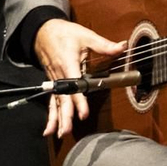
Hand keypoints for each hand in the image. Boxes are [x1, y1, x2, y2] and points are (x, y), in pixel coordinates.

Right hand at [34, 18, 125, 138]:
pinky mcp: (53, 84)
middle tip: (68, 130)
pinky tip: (49, 130)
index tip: (83, 113)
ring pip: (56, 103)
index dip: (79, 100)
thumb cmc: (65, 33)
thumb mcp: (85, 35)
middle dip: (65, 115)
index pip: (74, 85)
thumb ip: (104, 45)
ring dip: (57, 119)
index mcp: (68, 63)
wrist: (43, 31)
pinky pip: (52, 102)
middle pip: (62, 98)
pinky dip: (51, 116)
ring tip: (61, 134)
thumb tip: (122, 46)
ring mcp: (54, 81)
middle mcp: (59, 75)